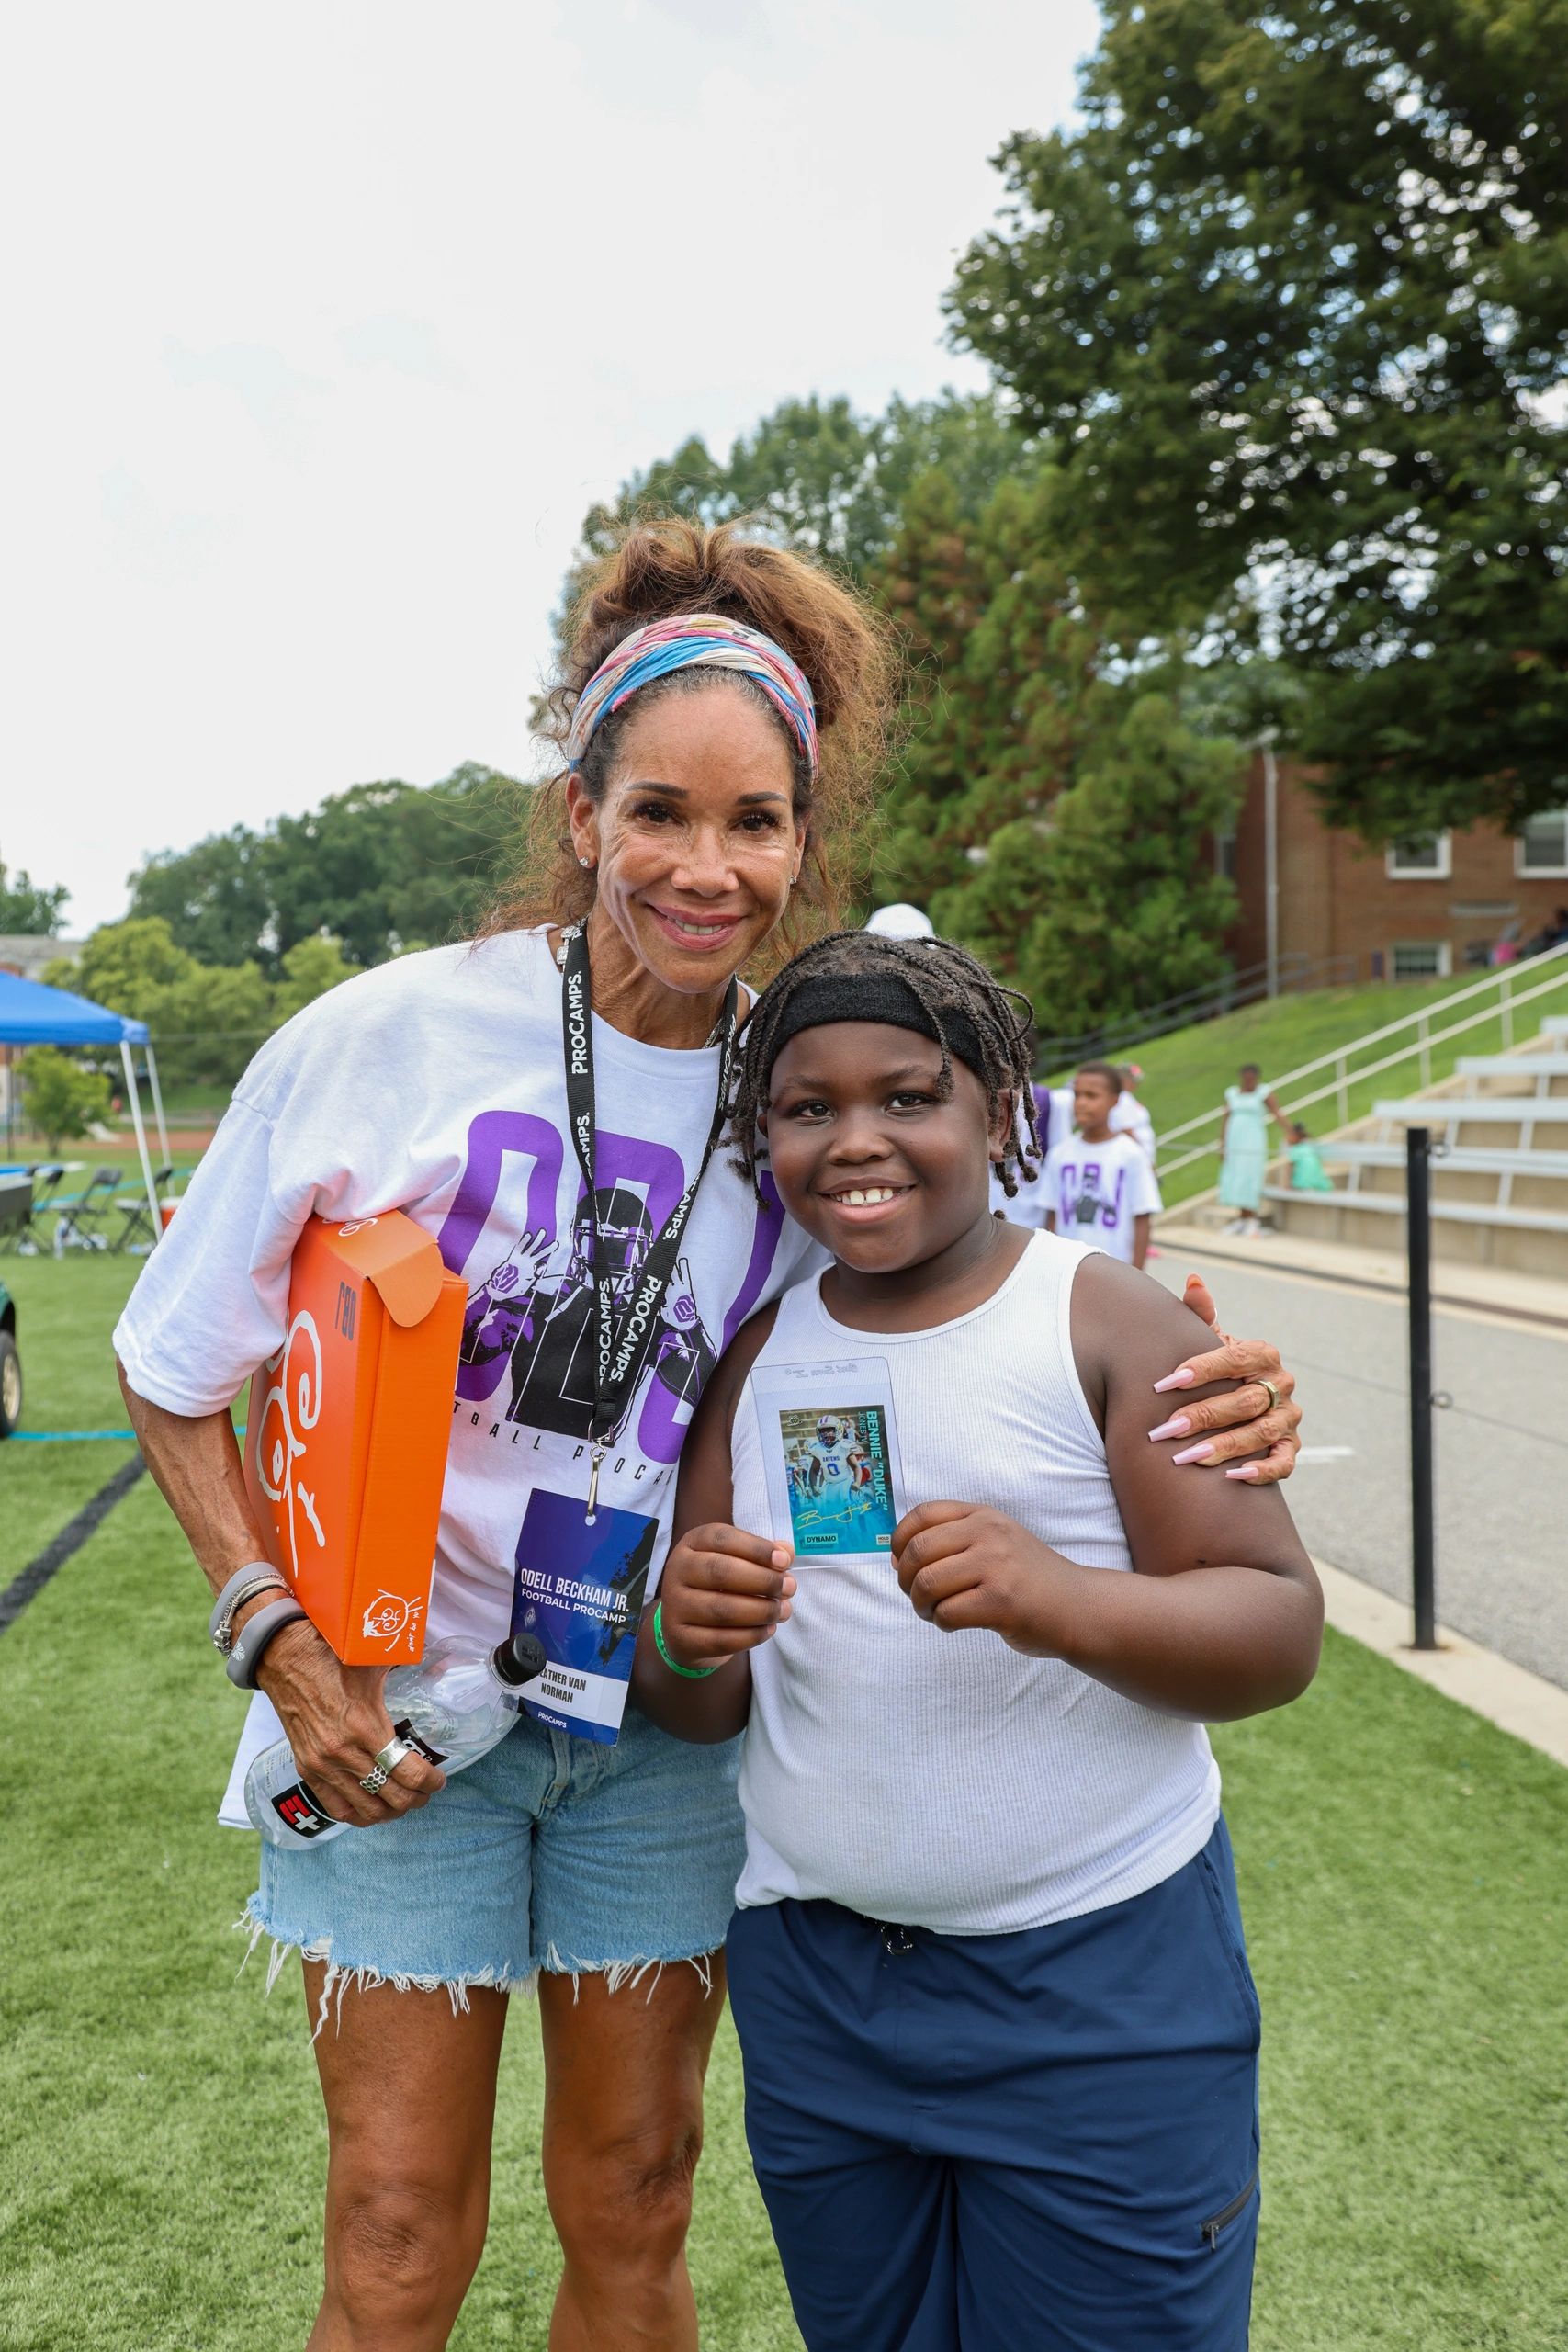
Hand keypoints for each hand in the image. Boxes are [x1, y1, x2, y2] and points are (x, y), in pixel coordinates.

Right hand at [241, 1604, 445, 1827]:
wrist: (286, 1659)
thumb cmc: (333, 1657)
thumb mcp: (375, 1661)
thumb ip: (408, 1667)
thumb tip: (442, 1667)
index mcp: (364, 1726)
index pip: (406, 1771)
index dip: (429, 1781)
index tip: (439, 1780)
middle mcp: (342, 1753)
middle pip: (390, 1796)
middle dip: (415, 1798)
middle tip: (426, 1792)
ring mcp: (322, 1765)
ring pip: (365, 1809)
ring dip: (390, 1811)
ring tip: (403, 1802)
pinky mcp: (306, 1770)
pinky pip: (336, 1808)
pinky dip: (359, 1815)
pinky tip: (374, 1810)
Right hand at [656, 1523, 796, 1671]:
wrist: (687, 1627)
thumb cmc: (719, 1585)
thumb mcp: (738, 1561)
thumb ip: (763, 1555)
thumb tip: (786, 1552)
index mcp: (693, 1543)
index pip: (723, 1538)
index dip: (756, 1548)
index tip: (784, 1561)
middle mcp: (678, 1570)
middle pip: (721, 1572)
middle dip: (763, 1580)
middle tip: (789, 1588)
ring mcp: (675, 1605)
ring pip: (722, 1609)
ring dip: (761, 1611)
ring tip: (784, 1610)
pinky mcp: (681, 1638)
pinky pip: (721, 1640)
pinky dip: (751, 1636)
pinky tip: (769, 1629)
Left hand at [892, 1501, 1074, 1655]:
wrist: (1078, 1606)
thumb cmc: (1029, 1579)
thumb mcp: (994, 1543)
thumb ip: (949, 1543)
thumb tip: (894, 1558)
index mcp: (983, 1515)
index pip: (923, 1514)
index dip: (899, 1540)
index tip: (900, 1562)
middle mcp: (989, 1533)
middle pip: (917, 1552)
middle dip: (906, 1581)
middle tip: (918, 1597)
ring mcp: (996, 1566)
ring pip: (927, 1584)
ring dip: (921, 1605)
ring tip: (935, 1612)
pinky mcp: (1001, 1601)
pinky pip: (947, 1612)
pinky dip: (942, 1622)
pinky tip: (956, 1622)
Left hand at [1145, 1274, 1301, 1484]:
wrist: (1236, 1401)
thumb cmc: (1214, 1368)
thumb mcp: (1207, 1340)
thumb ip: (1200, 1314)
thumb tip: (1193, 1280)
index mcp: (1262, 1354)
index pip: (1234, 1359)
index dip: (1201, 1370)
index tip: (1165, 1383)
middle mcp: (1281, 1384)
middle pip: (1245, 1401)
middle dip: (1203, 1416)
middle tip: (1165, 1429)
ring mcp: (1288, 1417)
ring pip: (1261, 1433)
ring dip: (1224, 1447)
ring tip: (1189, 1457)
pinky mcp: (1290, 1446)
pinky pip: (1283, 1462)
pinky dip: (1262, 1470)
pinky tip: (1234, 1477)